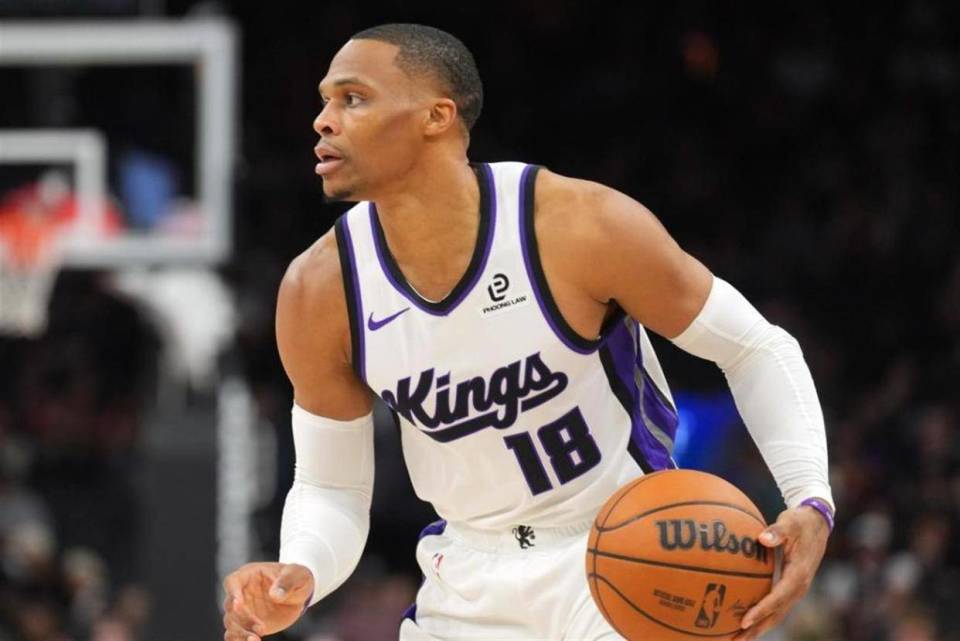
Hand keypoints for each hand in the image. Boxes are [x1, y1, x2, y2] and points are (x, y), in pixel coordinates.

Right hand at [222, 562, 313, 640]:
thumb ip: (287, 582)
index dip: (233, 593)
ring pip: (231, 622)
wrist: (298, 594)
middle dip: (243, 618)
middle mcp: (241, 593)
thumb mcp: (297, 574)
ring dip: (240, 632)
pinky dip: (239, 639)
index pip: (232, 582)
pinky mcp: (246, 625)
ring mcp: (242, 610)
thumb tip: (274, 595)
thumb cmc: (295, 577)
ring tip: (257, 639)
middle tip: (262, 628)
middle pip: (230, 606)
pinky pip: (234, 634)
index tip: (238, 605)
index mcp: (249, 575)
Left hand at [733, 503, 829, 640]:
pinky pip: (775, 606)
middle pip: (777, 614)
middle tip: (735, 640)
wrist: (817, 522)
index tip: (743, 620)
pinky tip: (744, 620)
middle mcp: (799, 587)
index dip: (762, 610)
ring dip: (758, 627)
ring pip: (776, 614)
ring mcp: (796, 589)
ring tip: (736, 638)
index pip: (779, 598)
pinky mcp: (791, 587)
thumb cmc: (800, 521)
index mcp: (799, 575)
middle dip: (757, 628)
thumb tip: (762, 538)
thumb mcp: (790, 522)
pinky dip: (761, 615)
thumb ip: (777, 531)